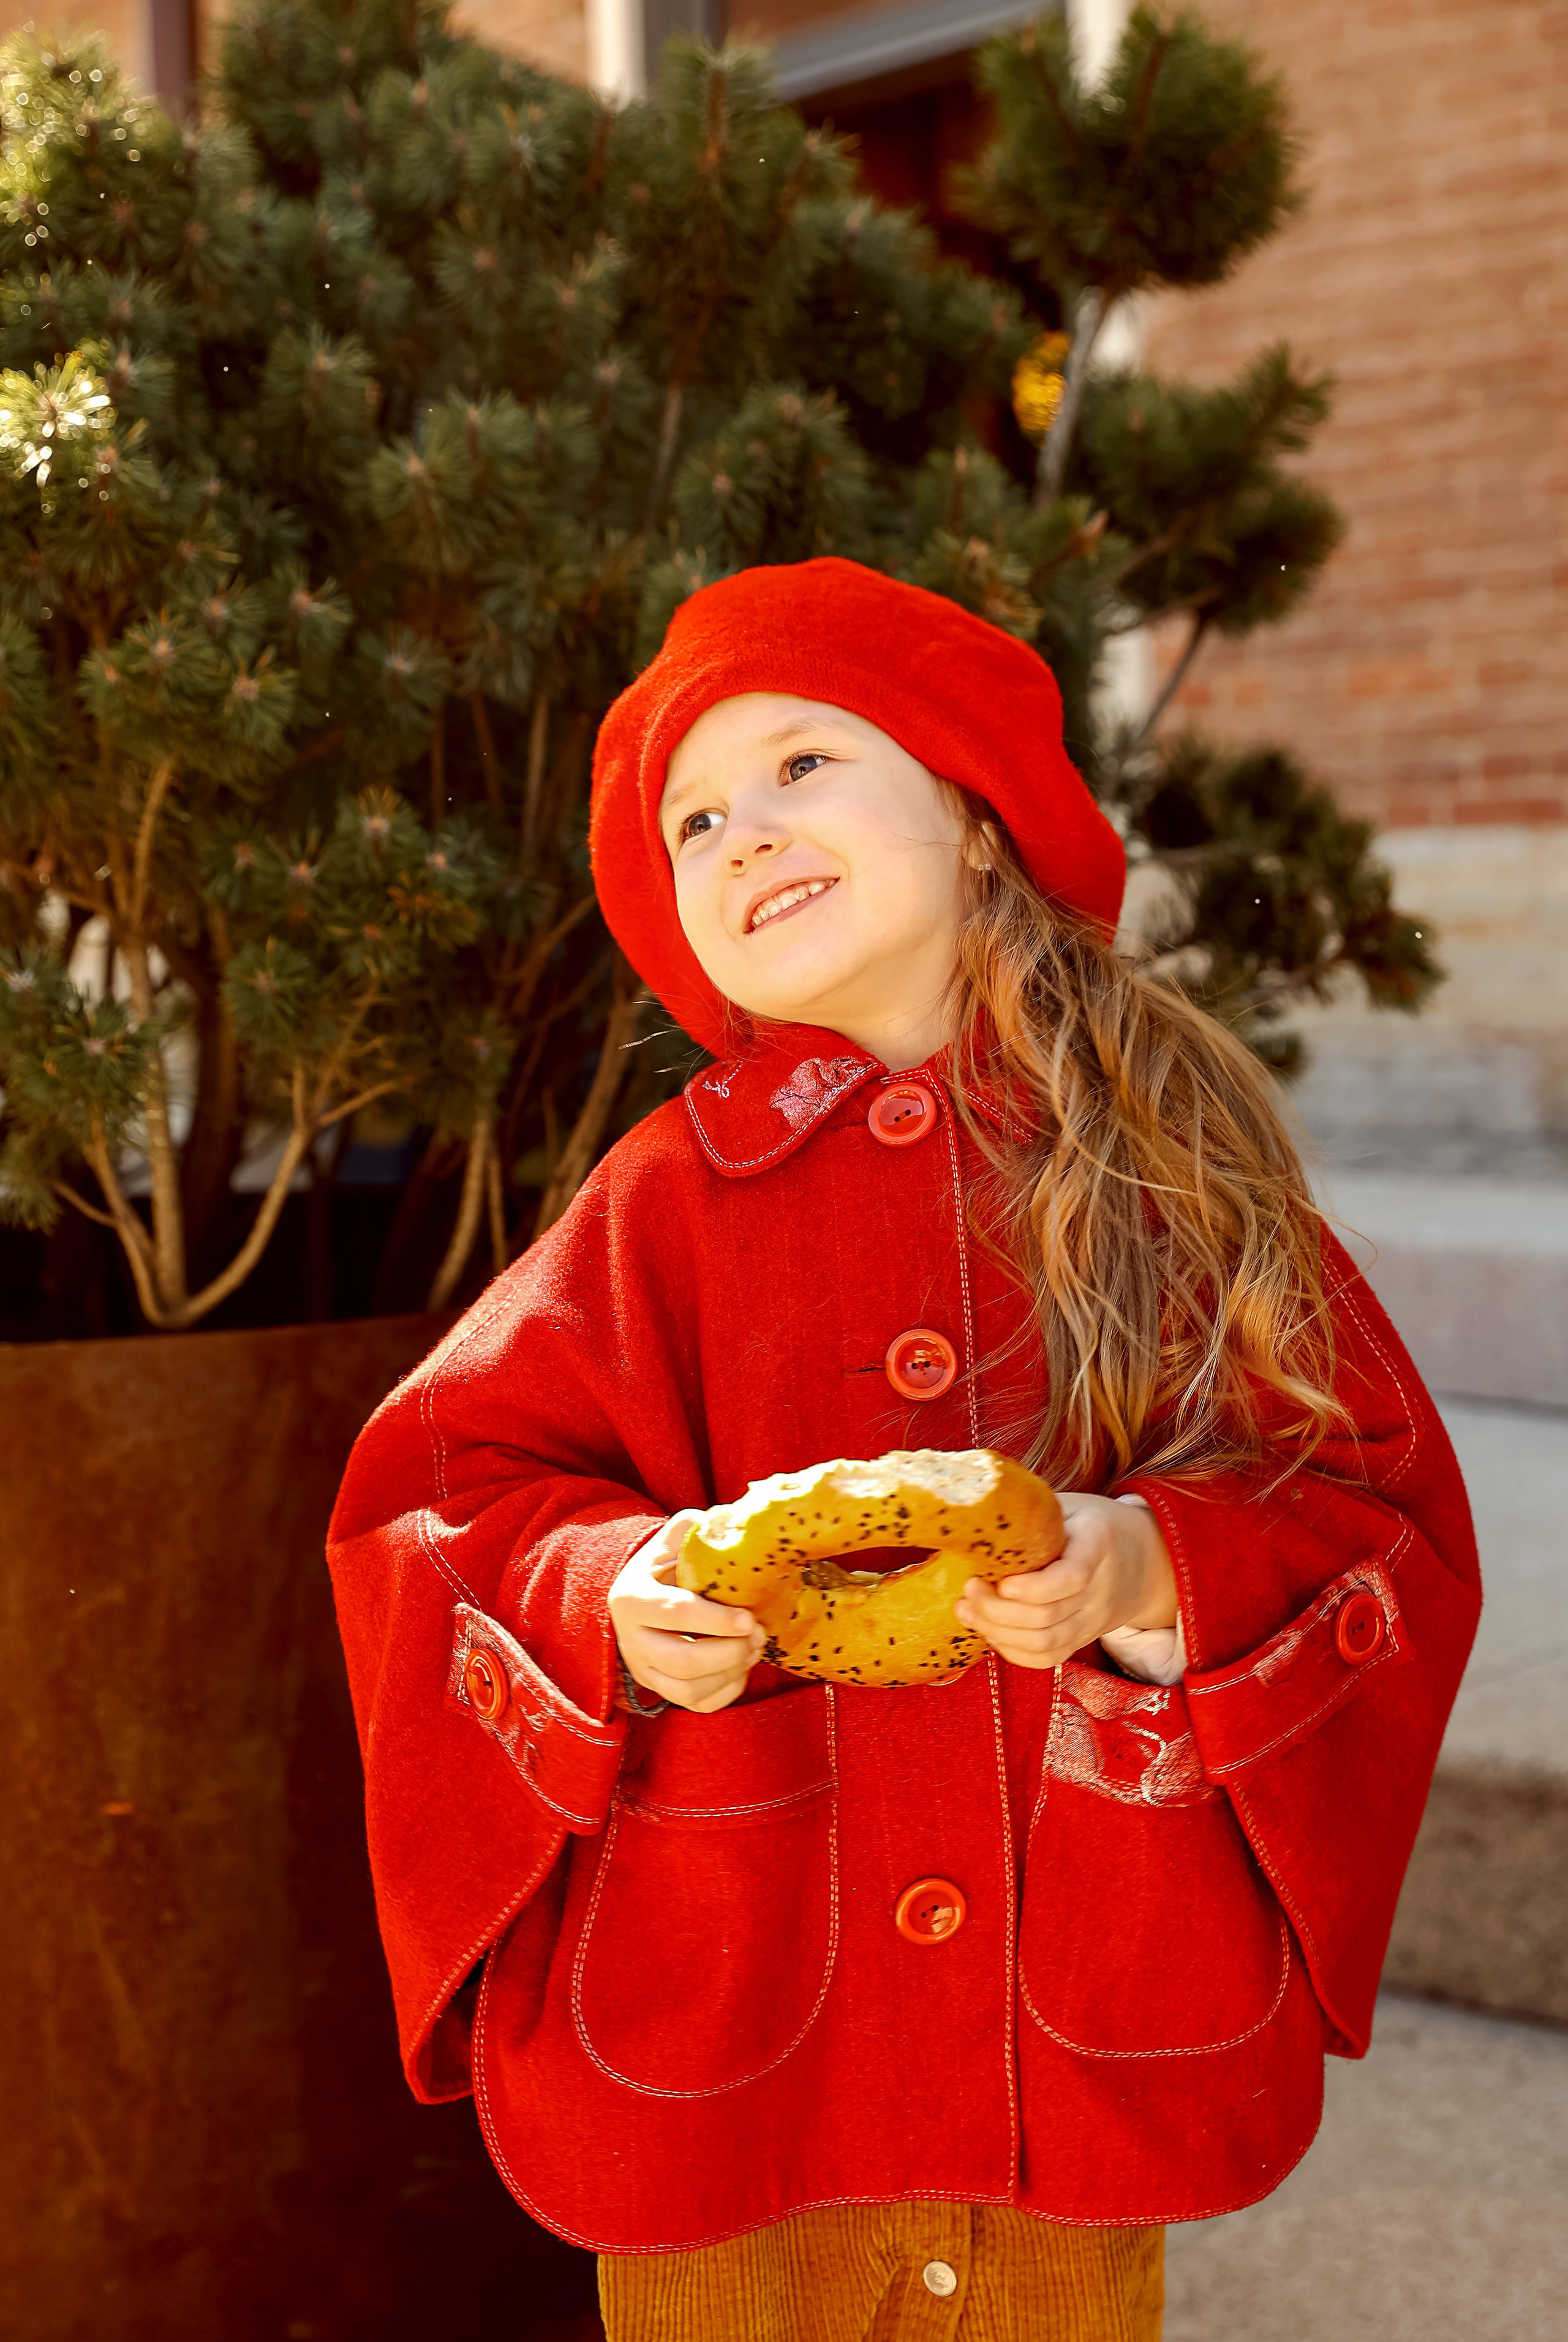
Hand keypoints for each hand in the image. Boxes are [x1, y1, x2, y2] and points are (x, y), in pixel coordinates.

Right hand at [608, 1514, 764, 1713]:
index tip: (748, 1616)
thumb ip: (690, 1528)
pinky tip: (741, 1668)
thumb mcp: (669, 1543)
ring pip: (688, 1691)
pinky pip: (696, 1705)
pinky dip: (725, 1691)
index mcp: (632, 1598)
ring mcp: (644, 1670)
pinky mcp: (659, 1691)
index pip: (675, 1613)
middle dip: (729, 1651)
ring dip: (730, 1673)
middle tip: (758, 1634)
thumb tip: (722, 1520)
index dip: (716, 1619)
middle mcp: (631, 1640)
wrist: (638, 1601)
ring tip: (754, 1649)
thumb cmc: (662, 1569)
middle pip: (683, 1662)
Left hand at [952, 1492, 1176, 1671]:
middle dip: (997, 1610)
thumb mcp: (1071, 1507)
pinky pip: (1047, 1657)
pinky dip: (1012, 1650)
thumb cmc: (1092, 1525)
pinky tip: (988, 1629)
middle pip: (1047, 1618)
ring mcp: (1092, 1621)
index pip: (1071, 1578)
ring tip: (968, 1610)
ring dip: (998, 1631)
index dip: (1033, 1587)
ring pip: (1044, 1643)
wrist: (1144, 1560)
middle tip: (969, 1589)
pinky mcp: (1082, 1638)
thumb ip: (1034, 1514)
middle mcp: (1098, 1591)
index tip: (1001, 1581)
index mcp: (1097, 1546)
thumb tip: (978, 1514)